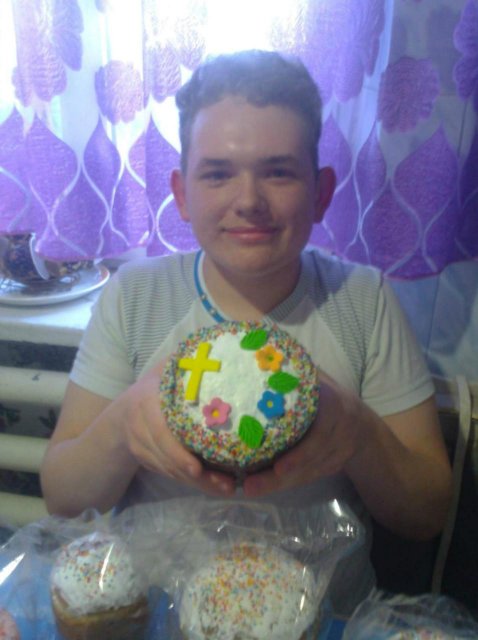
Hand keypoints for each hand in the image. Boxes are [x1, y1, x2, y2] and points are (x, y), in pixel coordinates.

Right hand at [118, 360, 235, 496]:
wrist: (119, 415)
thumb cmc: (152, 388)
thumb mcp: (163, 371)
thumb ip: (183, 362)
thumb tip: (214, 348)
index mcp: (146, 401)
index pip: (161, 432)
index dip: (178, 453)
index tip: (197, 468)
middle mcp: (139, 427)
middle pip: (168, 458)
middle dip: (198, 476)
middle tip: (226, 485)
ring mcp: (140, 447)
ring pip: (170, 471)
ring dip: (198, 484)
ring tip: (225, 488)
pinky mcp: (146, 462)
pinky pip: (169, 474)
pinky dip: (190, 482)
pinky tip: (213, 485)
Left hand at [243, 372, 363, 497]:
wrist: (364, 427)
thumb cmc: (330, 396)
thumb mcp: (321, 380)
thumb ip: (299, 373)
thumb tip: (266, 350)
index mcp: (335, 410)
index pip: (320, 436)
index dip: (302, 454)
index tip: (279, 467)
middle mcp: (338, 436)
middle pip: (307, 463)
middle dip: (278, 478)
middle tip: (249, 486)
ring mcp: (336, 456)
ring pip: (305, 474)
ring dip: (277, 484)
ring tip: (250, 488)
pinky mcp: (329, 469)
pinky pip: (306, 478)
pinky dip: (285, 483)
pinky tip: (262, 485)